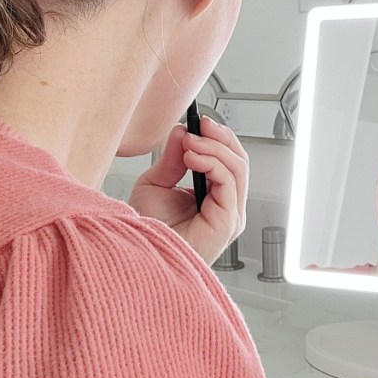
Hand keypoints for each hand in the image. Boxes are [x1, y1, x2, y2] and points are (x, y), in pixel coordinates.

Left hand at [129, 118, 248, 263]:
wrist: (138, 255)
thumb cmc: (147, 231)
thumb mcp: (156, 184)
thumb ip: (171, 159)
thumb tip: (182, 132)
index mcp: (215, 200)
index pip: (230, 162)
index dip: (218, 139)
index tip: (199, 121)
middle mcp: (228, 208)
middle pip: (239, 162)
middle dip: (220, 138)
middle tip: (199, 125)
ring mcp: (231, 217)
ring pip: (238, 168)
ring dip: (213, 148)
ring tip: (189, 143)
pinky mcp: (227, 223)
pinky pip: (229, 182)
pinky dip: (212, 162)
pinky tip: (191, 157)